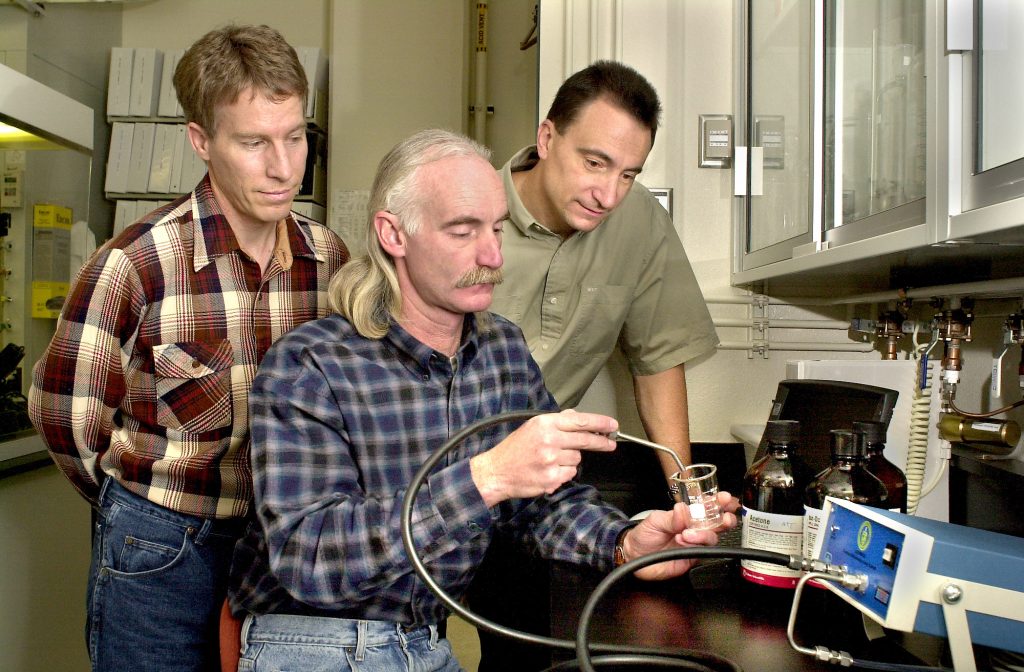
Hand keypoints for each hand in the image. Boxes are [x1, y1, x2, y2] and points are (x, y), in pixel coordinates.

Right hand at [470, 409, 617, 506]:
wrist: (496, 472)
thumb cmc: (514, 449)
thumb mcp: (532, 427)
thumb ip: (557, 422)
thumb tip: (578, 417)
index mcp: (544, 424)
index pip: (579, 421)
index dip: (599, 423)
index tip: (612, 425)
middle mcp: (549, 440)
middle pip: (585, 440)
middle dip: (601, 442)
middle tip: (610, 444)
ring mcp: (551, 460)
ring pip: (577, 459)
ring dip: (570, 460)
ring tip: (551, 460)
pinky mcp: (551, 478)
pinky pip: (570, 474)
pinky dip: (563, 474)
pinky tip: (548, 471)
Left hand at [621, 491, 739, 580]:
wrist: (634, 555)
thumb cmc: (645, 534)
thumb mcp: (655, 520)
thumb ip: (671, 517)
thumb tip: (683, 510)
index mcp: (687, 516)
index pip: (707, 508)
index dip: (718, 502)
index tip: (724, 498)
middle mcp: (694, 529)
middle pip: (718, 524)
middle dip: (725, 520)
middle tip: (723, 519)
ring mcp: (694, 544)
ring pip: (712, 539)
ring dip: (703, 534)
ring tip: (685, 533)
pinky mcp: (691, 558)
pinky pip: (701, 553)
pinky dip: (694, 546)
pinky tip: (683, 542)